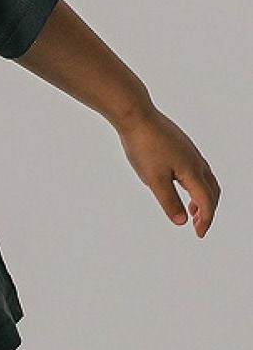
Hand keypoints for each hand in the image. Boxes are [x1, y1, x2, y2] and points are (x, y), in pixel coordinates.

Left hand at [116, 105, 220, 237]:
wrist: (136, 115)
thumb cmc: (143, 146)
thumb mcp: (153, 178)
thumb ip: (168, 200)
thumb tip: (181, 221)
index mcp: (193, 171)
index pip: (207, 201)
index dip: (205, 220)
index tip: (199, 234)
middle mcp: (197, 161)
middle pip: (212, 191)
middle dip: (208, 210)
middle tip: (197, 225)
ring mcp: (190, 152)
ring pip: (206, 179)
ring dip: (203, 198)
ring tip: (191, 210)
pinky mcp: (182, 145)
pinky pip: (197, 169)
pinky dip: (196, 184)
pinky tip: (179, 185)